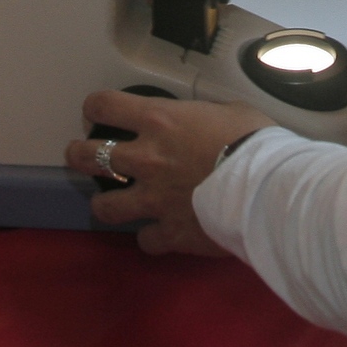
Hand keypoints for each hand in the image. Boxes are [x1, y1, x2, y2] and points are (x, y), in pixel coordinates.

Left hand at [64, 89, 274, 255]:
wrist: (267, 188)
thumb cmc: (254, 141)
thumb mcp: (229, 111)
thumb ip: (203, 117)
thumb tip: (202, 124)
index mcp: (160, 121)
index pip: (106, 106)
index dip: (95, 107)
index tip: (95, 111)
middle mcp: (147, 158)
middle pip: (90, 155)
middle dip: (79, 154)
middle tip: (80, 154)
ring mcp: (154, 199)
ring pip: (105, 205)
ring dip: (104, 203)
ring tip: (109, 202)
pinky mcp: (170, 233)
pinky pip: (146, 240)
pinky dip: (151, 238)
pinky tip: (158, 235)